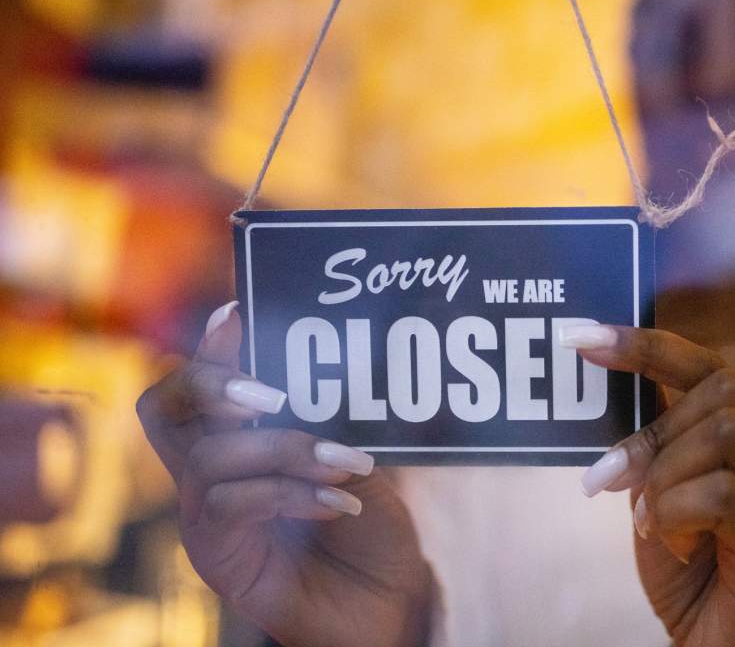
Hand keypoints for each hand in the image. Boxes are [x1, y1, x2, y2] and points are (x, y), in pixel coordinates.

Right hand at [137, 303, 431, 646]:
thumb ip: (331, 420)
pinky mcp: (216, 557)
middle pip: (163, 408)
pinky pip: (230, 505)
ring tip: (343, 462)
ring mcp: (205, 516)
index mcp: (241, 441)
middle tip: (271, 393)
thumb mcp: (358, 461)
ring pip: (207, 456)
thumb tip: (328, 366)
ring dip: (281, 448)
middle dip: (211, 384)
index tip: (236, 312)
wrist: (388, 605)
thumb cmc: (373, 530)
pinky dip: (288, 493)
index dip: (209, 347)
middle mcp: (209, 474)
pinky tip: (339, 502)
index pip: (200, 384)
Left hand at [566, 325, 734, 646]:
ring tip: (655, 521)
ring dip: (665, 477)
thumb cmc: (695, 568)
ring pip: (722, 433)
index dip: (647, 344)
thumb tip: (614, 370)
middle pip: (721, 389)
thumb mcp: (665, 487)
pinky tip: (674, 542)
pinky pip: (719, 493)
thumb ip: (659, 437)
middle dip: (656, 432)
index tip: (582, 338)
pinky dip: (676, 512)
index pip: (711, 365)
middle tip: (613, 479)